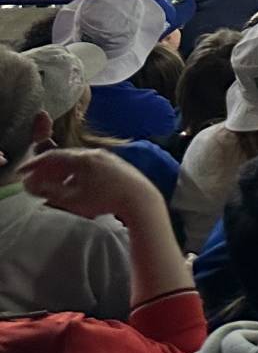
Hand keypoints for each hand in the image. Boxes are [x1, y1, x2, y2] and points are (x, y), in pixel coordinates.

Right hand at [19, 147, 161, 221]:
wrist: (139, 198)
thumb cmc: (104, 199)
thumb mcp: (72, 198)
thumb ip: (50, 191)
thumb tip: (33, 185)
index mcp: (83, 158)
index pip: (54, 156)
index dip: (36, 163)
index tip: (23, 171)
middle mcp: (95, 153)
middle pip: (66, 158)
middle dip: (49, 169)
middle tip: (36, 180)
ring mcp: (108, 157)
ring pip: (79, 162)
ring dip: (63, 172)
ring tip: (54, 186)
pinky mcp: (116, 164)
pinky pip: (90, 165)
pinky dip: (77, 174)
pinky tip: (76, 186)